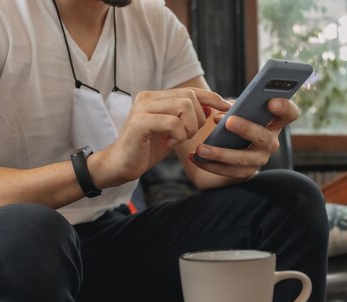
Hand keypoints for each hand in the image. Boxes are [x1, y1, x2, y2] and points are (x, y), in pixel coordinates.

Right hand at [91, 88, 230, 187]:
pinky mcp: (140, 123)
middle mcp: (147, 97)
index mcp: (155, 97)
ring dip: (188, 128)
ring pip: (183, 107)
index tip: (226, 107)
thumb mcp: (172, 131)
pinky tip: (168, 143)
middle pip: (189, 98)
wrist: (120, 165)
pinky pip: (172, 123)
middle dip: (198, 119)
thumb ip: (188, 118)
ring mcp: (142, 108)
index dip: (211, 98)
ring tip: (177, 139)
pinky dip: (177, 136)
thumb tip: (212, 106)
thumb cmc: (146, 149)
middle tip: (188, 135)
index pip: (190, 91)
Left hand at [190, 98, 299, 178]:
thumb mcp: (240, 109)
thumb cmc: (238, 120)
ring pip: (242, 158)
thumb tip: (224, 111)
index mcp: (274, 122)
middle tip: (229, 121)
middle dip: (246, 129)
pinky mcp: (245, 172)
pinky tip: (194, 157)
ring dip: (220, 153)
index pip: (290, 114)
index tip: (270, 101)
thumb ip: (236, 106)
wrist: (233, 145)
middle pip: (263, 137)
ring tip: (201, 148)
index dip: (284, 107)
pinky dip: (209, 164)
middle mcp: (271, 142)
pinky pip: (227, 171)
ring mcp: (260, 159)